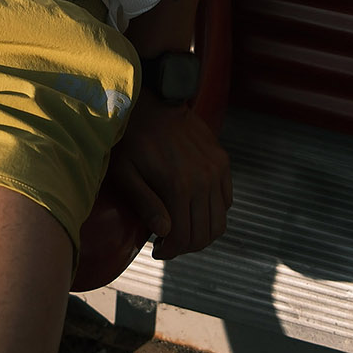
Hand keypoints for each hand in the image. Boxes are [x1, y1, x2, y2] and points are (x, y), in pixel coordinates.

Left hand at [109, 91, 231, 259]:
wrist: (153, 101)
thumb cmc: (131, 138)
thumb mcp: (126, 171)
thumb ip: (145, 203)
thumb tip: (164, 233)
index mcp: (178, 185)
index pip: (184, 237)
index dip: (171, 251)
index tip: (157, 250)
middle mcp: (204, 180)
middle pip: (204, 234)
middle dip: (186, 247)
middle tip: (168, 245)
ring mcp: (216, 170)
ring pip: (220, 221)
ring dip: (202, 234)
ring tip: (182, 231)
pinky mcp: (222, 161)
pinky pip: (226, 200)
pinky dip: (215, 213)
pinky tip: (194, 209)